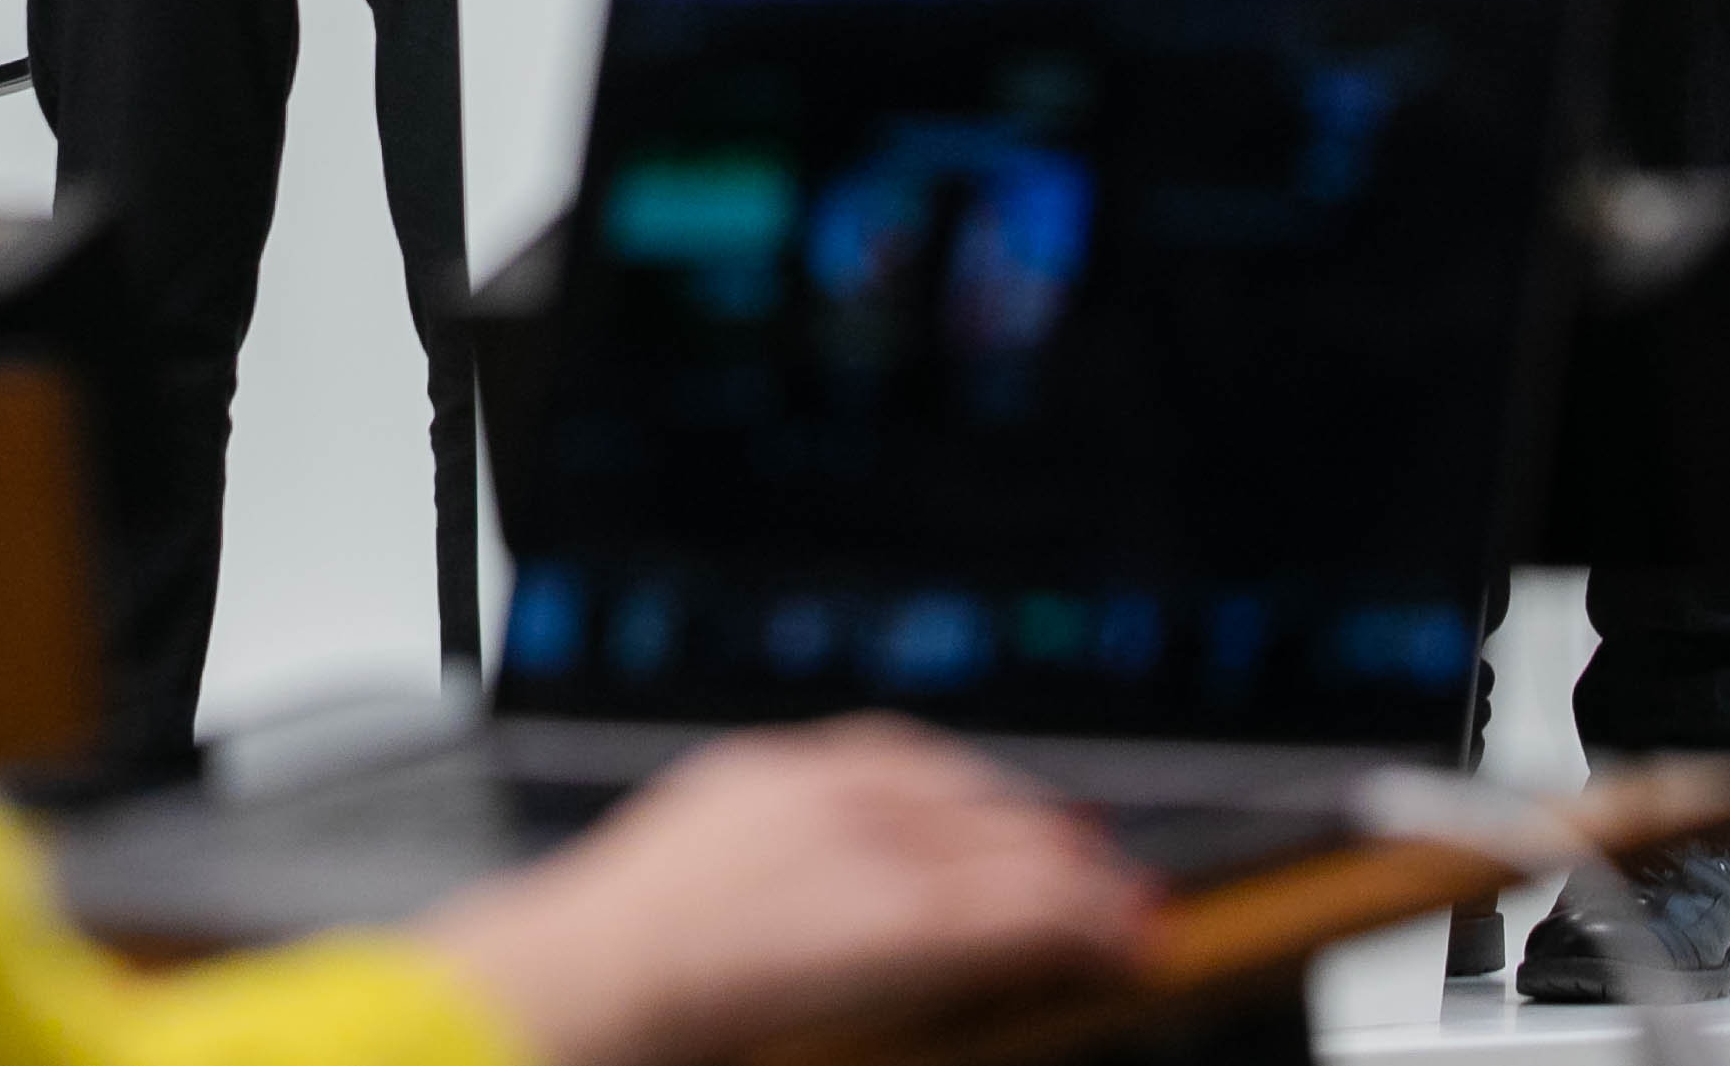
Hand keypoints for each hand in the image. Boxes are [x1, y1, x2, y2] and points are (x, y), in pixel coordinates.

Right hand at [414, 719, 1147, 1065]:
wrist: (599, 970)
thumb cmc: (620, 949)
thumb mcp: (691, 869)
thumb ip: (759, 859)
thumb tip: (789, 900)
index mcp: (773, 776)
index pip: (900, 759)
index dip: (972, 791)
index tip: (1013, 812)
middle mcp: (833, 795)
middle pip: (967, 803)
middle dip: (1039, 832)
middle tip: (1099, 859)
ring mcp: (873, 849)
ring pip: (1009, 851)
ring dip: (1080, 881)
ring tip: (1130, 911)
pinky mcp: (910, 915)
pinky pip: (1020, 910)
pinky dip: (1080, 923)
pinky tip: (1117, 940)